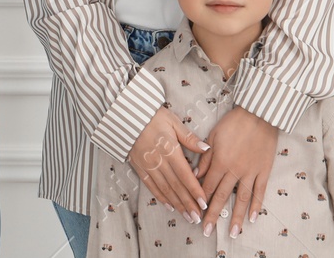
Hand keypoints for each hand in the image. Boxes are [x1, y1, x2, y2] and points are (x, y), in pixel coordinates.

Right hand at [128, 106, 209, 221]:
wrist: (126, 115)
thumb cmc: (152, 116)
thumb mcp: (173, 121)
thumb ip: (189, 137)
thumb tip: (206, 148)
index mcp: (169, 150)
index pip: (185, 175)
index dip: (195, 190)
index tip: (204, 203)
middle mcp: (158, 161)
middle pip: (176, 186)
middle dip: (188, 203)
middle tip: (198, 217)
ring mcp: (147, 165)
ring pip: (164, 189)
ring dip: (177, 204)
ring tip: (187, 216)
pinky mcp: (138, 167)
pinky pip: (150, 185)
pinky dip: (160, 197)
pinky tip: (170, 206)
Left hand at [195, 106, 276, 238]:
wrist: (259, 115)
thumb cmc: (233, 123)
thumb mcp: (213, 136)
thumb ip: (205, 158)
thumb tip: (196, 175)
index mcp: (220, 161)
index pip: (208, 185)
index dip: (201, 199)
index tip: (195, 212)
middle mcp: (235, 170)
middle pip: (222, 196)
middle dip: (213, 215)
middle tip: (206, 231)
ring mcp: (251, 172)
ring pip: (242, 199)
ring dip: (236, 216)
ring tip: (232, 232)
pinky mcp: (264, 171)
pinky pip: (260, 191)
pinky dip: (257, 205)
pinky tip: (253, 217)